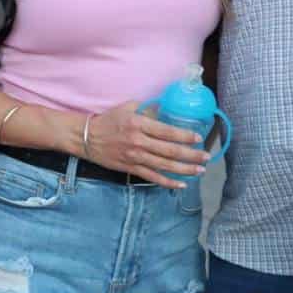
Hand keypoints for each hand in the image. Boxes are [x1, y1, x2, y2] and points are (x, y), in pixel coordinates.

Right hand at [84, 101, 209, 188]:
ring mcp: (135, 157)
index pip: (167, 132)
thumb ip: (147, 109)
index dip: (185, 136)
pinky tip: (181, 184)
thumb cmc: (108, 120)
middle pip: (170, 151)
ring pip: (164, 166)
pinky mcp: (130, 169)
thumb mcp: (127, 108)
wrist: (86, 137)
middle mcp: (139, 142)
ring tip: (200, 170)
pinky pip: (152, 177)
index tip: (198, 138)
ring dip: (185, 169)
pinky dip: (168, 182)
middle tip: (206, 157)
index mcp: (139, 124)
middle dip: (191, 155)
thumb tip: (166, 108)